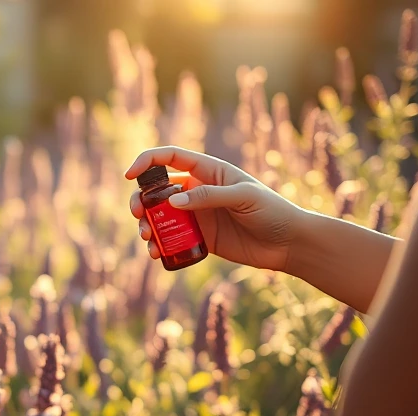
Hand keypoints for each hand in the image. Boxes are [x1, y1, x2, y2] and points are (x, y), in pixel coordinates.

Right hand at [125, 146, 306, 271]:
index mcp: (208, 171)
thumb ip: (208, 197)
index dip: (146, 161)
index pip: (170, 158)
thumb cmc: (272, 211)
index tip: (129, 175)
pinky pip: (171, 239)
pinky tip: (157, 254)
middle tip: (138, 214)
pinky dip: (159, 245)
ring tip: (147, 239)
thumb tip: (171, 200)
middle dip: (140, 200)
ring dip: (146, 225)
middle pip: (156, 190)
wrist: (288, 243)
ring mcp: (196, 215)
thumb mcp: (243, 198)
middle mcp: (197, 191)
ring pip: (159, 216)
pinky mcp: (199, 238)